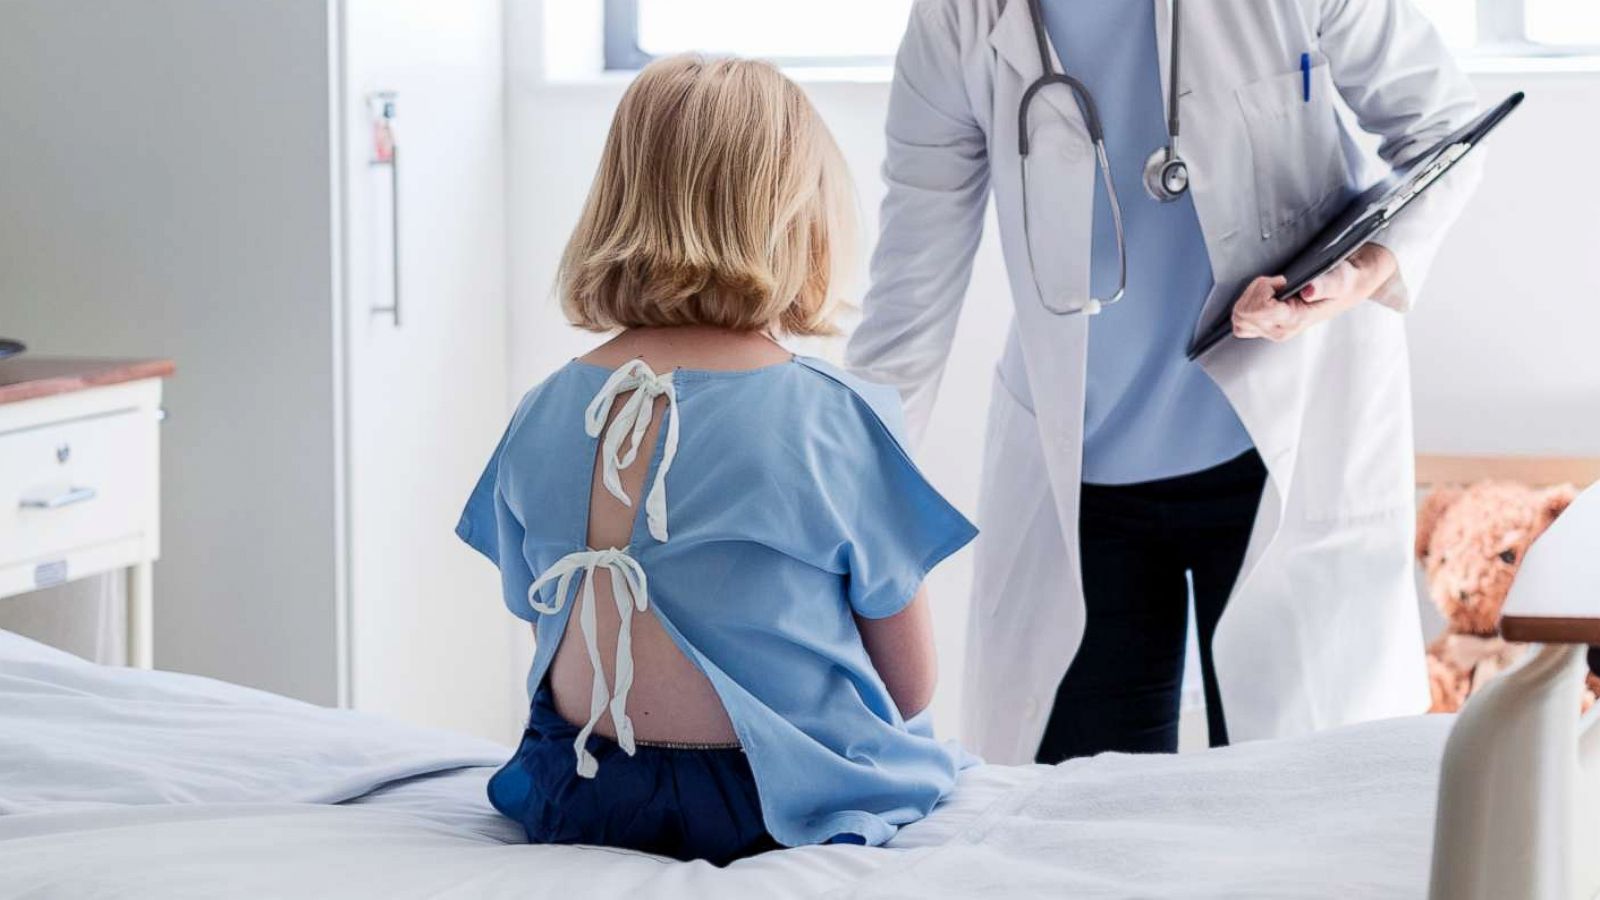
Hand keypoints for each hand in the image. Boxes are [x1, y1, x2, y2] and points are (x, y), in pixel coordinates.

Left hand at [1231, 243, 1398, 342]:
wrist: (1351, 286)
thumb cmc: (1345, 281)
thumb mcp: (1341, 277)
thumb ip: (1326, 284)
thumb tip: (1309, 291)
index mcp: (1294, 321)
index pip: (1259, 310)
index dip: (1264, 289)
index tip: (1282, 280)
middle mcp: (1280, 330)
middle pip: (1243, 314)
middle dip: (1255, 291)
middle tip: (1277, 282)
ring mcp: (1272, 330)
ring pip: (1239, 318)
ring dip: (1250, 297)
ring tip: (1273, 287)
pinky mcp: (1266, 326)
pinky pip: (1241, 320)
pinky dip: (1247, 303)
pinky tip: (1266, 294)